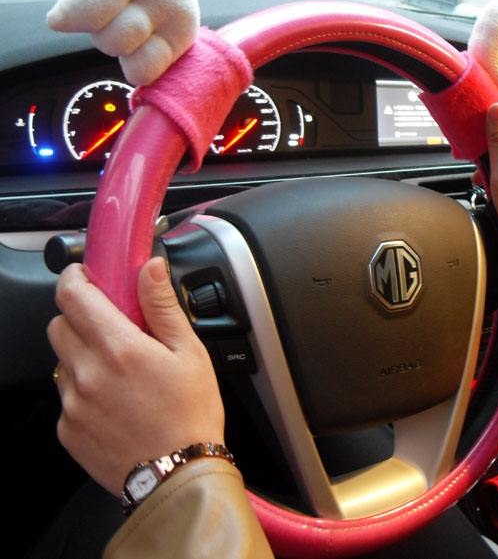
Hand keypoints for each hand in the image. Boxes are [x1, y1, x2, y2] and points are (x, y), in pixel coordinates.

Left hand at [48, 258, 223, 495]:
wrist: (179, 476)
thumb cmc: (191, 413)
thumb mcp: (189, 352)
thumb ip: (162, 305)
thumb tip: (150, 267)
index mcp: (118, 348)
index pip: (72, 296)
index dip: (74, 278)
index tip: (86, 276)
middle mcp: (87, 374)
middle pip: (59, 325)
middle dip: (80, 317)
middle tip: (112, 327)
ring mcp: (73, 405)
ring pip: (61, 361)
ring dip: (82, 355)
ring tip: (118, 371)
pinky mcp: (67, 431)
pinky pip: (65, 396)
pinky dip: (83, 390)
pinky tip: (114, 402)